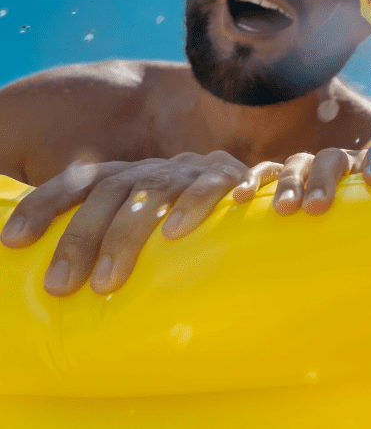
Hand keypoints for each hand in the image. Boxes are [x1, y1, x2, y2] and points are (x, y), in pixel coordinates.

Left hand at [0, 151, 249, 295]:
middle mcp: (154, 170)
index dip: (44, 204)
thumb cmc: (191, 223)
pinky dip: (194, 205)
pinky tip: (176, 233)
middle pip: (109, 192)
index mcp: (129, 176)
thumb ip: (113, 238)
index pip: (80, 181)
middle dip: (79, 238)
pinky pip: (210, 186)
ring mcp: (191, 171)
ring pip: (150, 192)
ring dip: (125, 235)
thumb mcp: (147, 223)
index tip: (12, 241)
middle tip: (59, 287)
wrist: (259, 188)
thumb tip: (59, 284)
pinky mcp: (229, 176)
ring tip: (105, 282)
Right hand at [231, 142, 370, 214]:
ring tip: (285, 209)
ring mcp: (312, 171)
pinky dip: (253, 181)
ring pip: (300, 164)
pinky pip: (266, 174)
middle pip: (333, 159)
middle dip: (325, 180)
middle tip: (318, 207)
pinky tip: (240, 197)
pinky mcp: (283, 183)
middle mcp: (343, 166)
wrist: (353, 206)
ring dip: (292, 183)